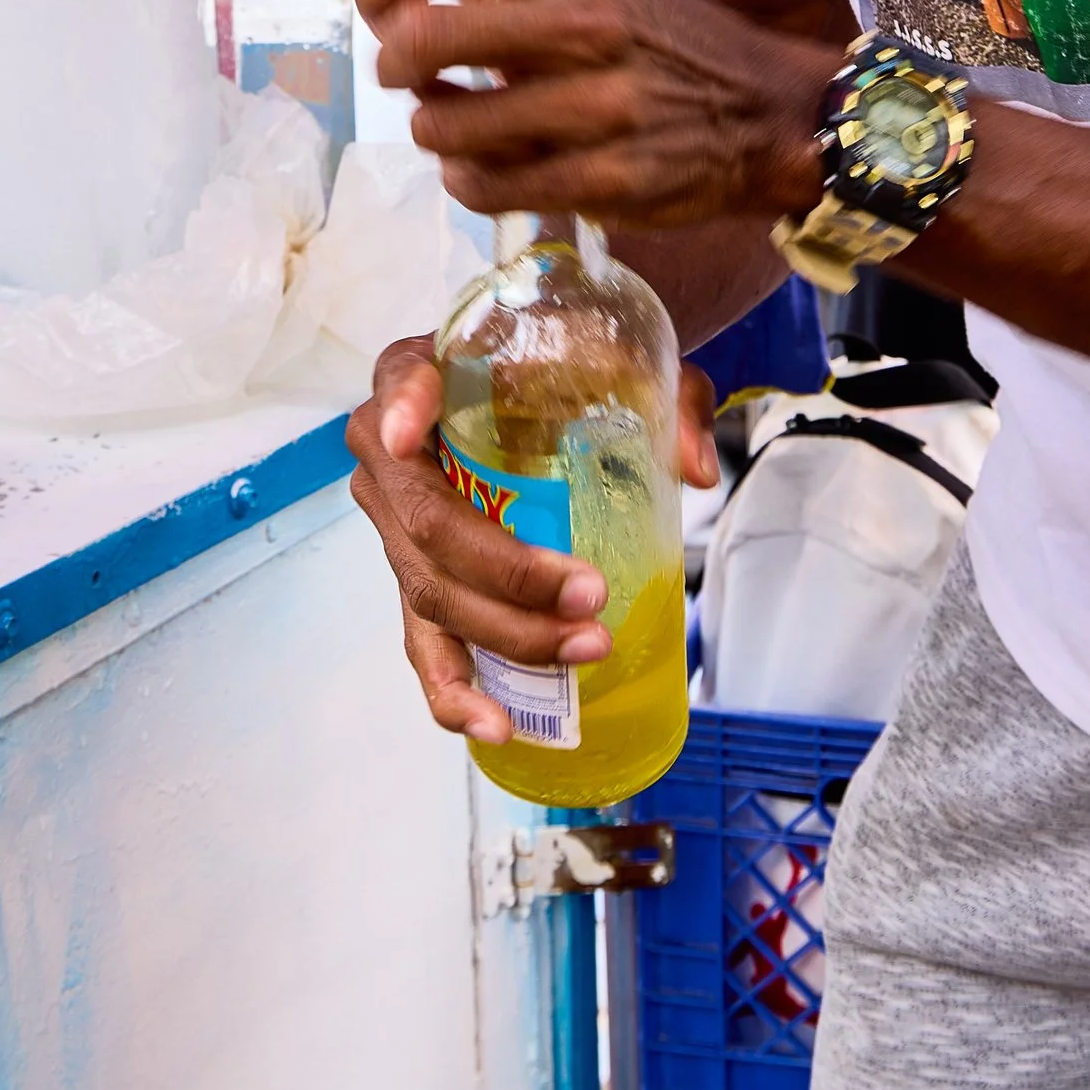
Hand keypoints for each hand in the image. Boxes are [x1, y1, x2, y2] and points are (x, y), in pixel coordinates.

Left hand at [325, 0, 834, 227]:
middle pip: (421, 38)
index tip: (377, 5)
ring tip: (456, 122)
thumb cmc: (652, 34)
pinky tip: (486, 167)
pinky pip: (487, 187)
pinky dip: (467, 181)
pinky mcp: (609, 178)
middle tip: (412, 76)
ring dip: (433, 127)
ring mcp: (599, 104)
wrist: (768, 111)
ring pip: (445, 123)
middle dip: (394, 65)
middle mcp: (584, 21)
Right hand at [346, 334, 718, 740]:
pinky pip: (425, 646)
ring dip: (507, 634)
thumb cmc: (576, 368)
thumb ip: (670, 403)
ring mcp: (397, 527)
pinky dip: (455, 693)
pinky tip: (496, 725)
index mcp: (426, 372)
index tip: (409, 430)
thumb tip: (697, 468)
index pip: (400, 380)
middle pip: (429, 524)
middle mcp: (391, 452)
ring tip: (583, 648)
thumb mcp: (629, 364)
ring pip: (432, 595)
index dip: (401, 407)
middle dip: (507, 571)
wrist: (549, 395)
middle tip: (589, 594)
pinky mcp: (420, 586)